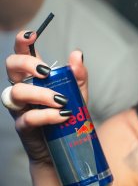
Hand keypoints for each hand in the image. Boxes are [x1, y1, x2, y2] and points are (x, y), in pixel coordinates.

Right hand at [5, 30, 87, 163]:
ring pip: (17, 92)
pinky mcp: (22, 127)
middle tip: (45, 72)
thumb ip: (78, 76)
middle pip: (11, 67)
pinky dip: (47, 115)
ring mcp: (20, 108)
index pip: (22, 53)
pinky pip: (28, 117)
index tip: (32, 35)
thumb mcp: (78, 95)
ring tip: (62, 101)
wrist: (65, 149)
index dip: (22, 42)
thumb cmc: (68, 118)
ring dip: (41, 94)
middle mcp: (23, 88)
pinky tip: (62, 116)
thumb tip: (77, 54)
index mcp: (34, 77)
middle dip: (27, 64)